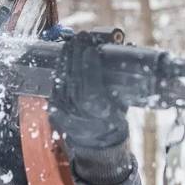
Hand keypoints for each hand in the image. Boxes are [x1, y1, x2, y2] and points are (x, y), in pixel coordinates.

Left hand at [48, 32, 128, 148]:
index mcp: (99, 118)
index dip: (89, 67)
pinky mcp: (54, 109)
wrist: (98, 145)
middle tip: (81, 38)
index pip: (89, 89)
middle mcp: (78, 117)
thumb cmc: (114, 123)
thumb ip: (125, 80)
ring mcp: (63, 114)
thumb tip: (130, 49)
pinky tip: (64, 56)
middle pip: (72, 82)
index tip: (92, 49)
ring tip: (73, 43)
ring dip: (66, 59)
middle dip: (76, 56)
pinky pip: (55, 86)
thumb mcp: (123, 104)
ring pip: (61, 82)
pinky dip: (60, 69)